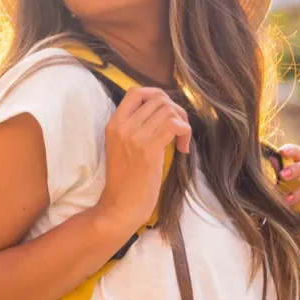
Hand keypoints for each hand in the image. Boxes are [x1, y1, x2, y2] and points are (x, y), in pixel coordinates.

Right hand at [95, 88, 192, 233]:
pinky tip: (183, 149)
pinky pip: (175, 125)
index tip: (166, 112)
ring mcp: (134, 137)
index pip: (135, 92)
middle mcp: (123, 126)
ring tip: (181, 141)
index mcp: (114, 125)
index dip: (156, 95)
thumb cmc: (126, 182)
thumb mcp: (123, 148)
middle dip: (176, 110)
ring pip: (168, 110)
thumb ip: (136, 129)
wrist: (120, 207)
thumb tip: (164, 114)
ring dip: (182, 123)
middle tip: (179, 131)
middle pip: (158, 99)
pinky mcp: (148, 149)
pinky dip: (185, 133)